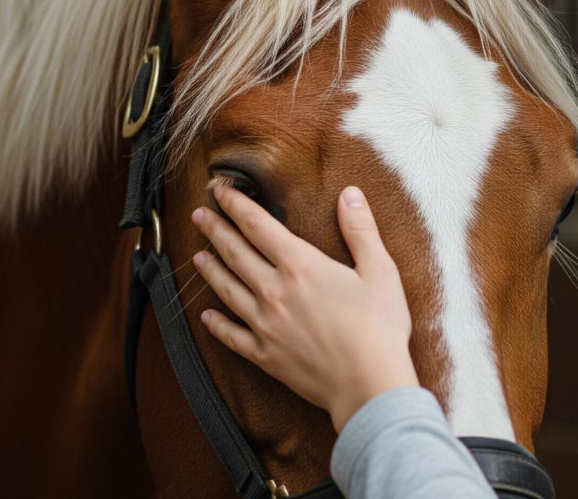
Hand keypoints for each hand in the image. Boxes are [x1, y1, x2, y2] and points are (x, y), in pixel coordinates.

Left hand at [191, 184, 417, 433]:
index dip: (235, 204)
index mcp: (299, 265)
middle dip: (215, 230)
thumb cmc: (379, 328)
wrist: (369, 386)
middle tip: (199, 215)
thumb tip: (350, 194)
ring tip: (198, 257)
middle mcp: (274, 291)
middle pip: (235, 253)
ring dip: (210, 271)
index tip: (220, 190)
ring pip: (227, 290)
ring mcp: (265, 324)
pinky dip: (216, 324)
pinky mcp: (265, 355)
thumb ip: (360, 229)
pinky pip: (232, 336)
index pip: (257, 225)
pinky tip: (206, 316)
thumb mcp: (379, 270)